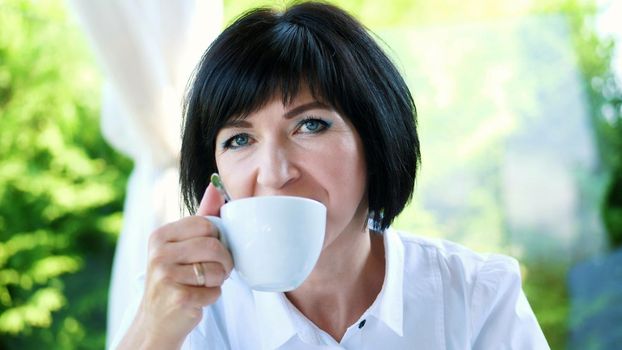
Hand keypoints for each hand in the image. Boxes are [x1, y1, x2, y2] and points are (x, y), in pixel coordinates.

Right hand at [118, 184, 232, 348]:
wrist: (156, 319)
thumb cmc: (175, 277)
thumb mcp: (183, 244)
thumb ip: (202, 215)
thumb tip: (215, 185)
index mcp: (160, 235)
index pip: (207, 224)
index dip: (218, 239)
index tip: (210, 251)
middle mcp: (158, 253)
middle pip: (214, 246)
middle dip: (222, 261)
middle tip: (213, 270)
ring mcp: (165, 276)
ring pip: (217, 269)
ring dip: (218, 280)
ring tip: (203, 284)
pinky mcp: (177, 297)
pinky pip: (214, 291)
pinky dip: (212, 297)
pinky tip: (197, 298)